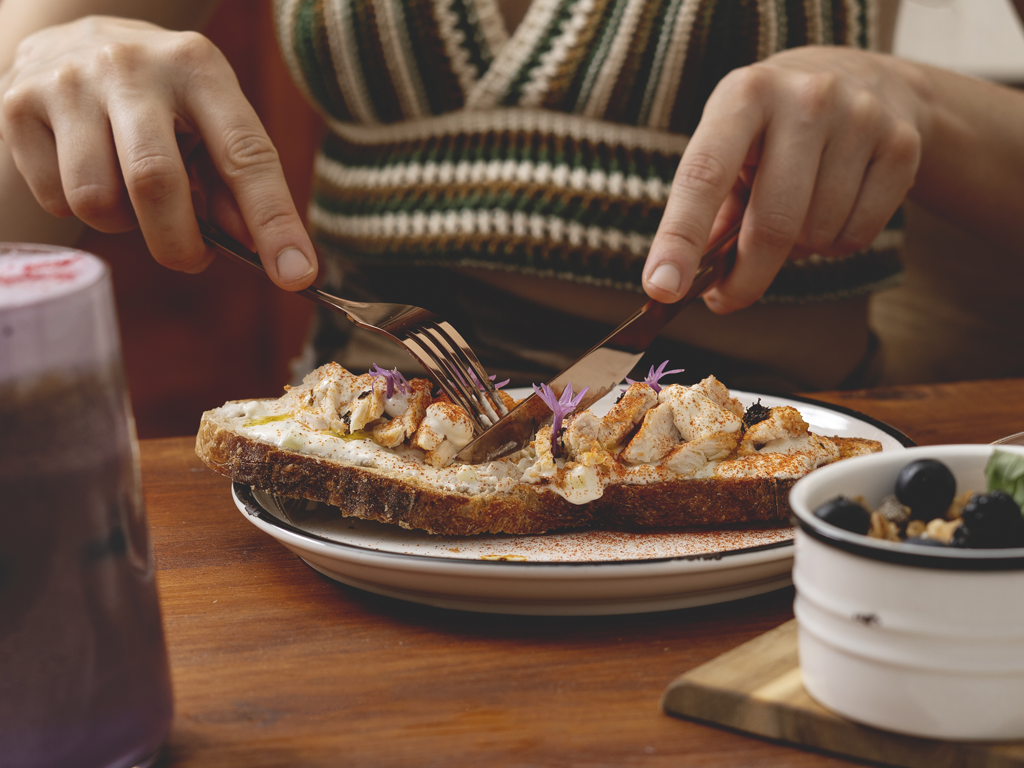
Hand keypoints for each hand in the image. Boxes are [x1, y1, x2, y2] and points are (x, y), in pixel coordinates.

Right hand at [0, 16, 316, 288]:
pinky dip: (80, 208)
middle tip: (193, 257)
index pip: (245, 154)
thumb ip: (234, 182)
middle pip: (155, 183)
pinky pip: (55, 197)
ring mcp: (68, 83)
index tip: (295, 273)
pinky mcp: (18, 106)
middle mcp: (131, 67)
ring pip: (96, 200)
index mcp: (198, 67)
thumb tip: (257, 248)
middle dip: (179, 244)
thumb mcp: (209, 119)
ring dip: (125, 225)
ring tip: (134, 198)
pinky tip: (92, 173)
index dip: (273, 221)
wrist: (69, 38)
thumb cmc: (162, 97)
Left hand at [642, 46, 921, 312]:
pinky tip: (834, 208)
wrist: (864, 81)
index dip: (680, 238)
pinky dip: (836, 244)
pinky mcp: (902, 146)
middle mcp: (804, 98)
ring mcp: (860, 118)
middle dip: (746, 278)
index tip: (662, 288)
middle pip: (771, 224)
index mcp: (743, 96)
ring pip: (817, 236)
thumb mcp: (731, 149)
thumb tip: (681, 283)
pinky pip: (857, 236)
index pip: (703, 177)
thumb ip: (708, 212)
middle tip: (728, 299)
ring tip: (797, 214)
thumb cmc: (773, 132)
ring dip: (798, 250)